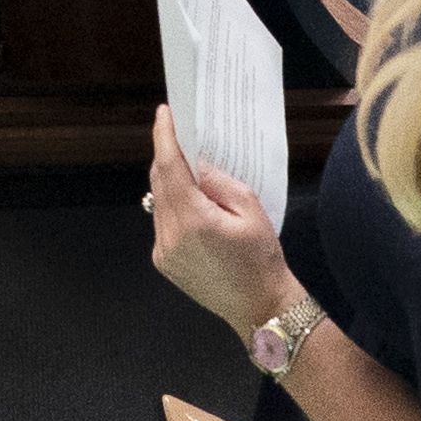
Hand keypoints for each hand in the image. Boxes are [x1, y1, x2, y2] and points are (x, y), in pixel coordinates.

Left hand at [144, 104, 298, 331]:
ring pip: (159, 203)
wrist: (259, 307)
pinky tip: (191, 203)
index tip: (164, 113)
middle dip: (167, 156)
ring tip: (189, 168)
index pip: (169, 167)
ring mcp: (163, 251)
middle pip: (160, 182)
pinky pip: (162, 223)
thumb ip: (220, 181)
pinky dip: (173, 206)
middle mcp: (170, 236)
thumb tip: (197, 164)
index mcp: (193, 220)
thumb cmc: (262, 259)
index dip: (164, 136)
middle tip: (179, 133)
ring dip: (170, 182)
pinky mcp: (163, 262)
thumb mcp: (251, 209)